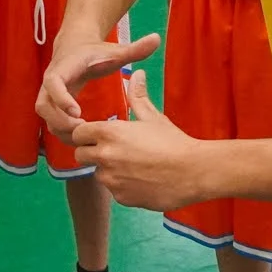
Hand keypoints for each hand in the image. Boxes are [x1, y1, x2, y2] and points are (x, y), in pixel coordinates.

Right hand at [36, 33, 160, 142]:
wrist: (75, 48)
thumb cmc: (95, 52)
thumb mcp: (114, 51)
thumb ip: (135, 49)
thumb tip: (156, 39)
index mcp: (63, 68)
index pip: (53, 82)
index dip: (61, 98)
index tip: (78, 112)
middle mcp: (50, 83)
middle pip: (43, 105)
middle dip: (60, 120)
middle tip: (83, 130)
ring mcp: (49, 95)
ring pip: (45, 117)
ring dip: (61, 130)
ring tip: (83, 139)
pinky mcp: (53, 105)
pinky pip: (51, 122)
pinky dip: (63, 133)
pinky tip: (82, 140)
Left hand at [71, 71, 207, 211]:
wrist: (193, 172)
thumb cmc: (173, 141)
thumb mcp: (153, 117)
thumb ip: (138, 96)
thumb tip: (136, 74)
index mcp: (108, 133)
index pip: (77, 133)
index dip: (86, 134)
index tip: (97, 135)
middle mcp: (104, 156)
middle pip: (80, 155)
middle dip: (92, 152)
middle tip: (113, 150)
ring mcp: (111, 179)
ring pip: (97, 174)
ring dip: (108, 170)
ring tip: (132, 165)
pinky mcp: (121, 197)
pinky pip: (113, 190)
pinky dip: (122, 186)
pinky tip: (141, 179)